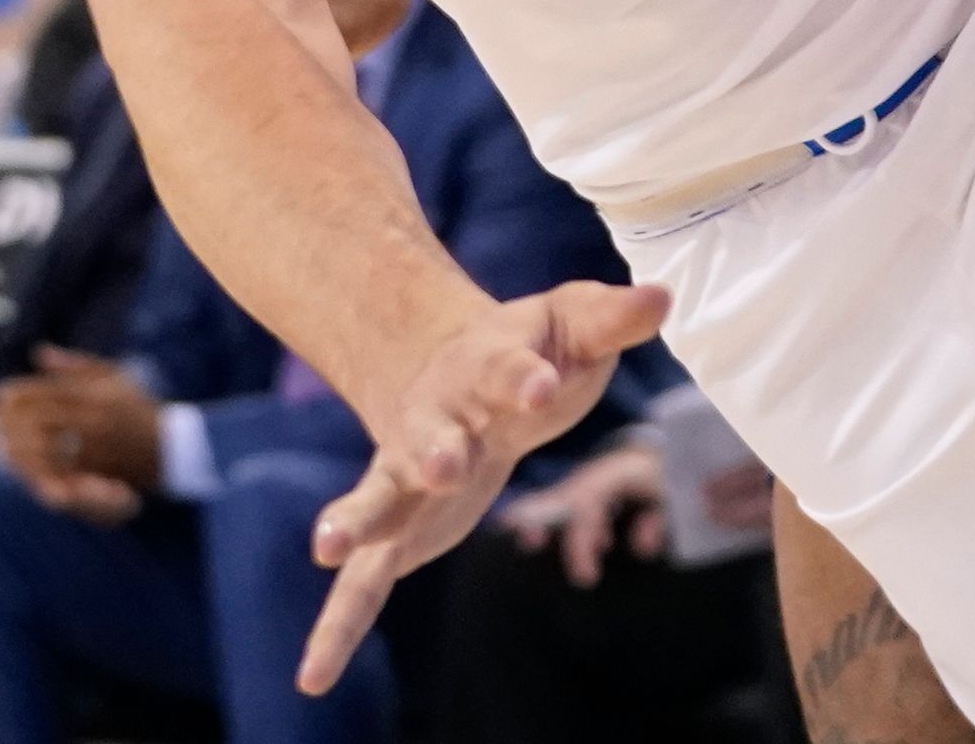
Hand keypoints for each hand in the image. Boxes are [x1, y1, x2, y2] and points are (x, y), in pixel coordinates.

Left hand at [0, 347, 165, 512]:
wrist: (168, 447)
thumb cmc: (137, 407)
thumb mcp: (113, 376)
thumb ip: (75, 365)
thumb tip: (39, 352)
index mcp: (98, 393)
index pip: (50, 391)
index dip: (20, 393)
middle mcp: (96, 418)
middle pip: (43, 418)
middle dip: (11, 419)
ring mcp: (96, 447)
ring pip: (45, 445)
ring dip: (15, 443)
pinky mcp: (95, 471)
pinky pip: (57, 468)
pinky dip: (32, 465)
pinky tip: (13, 461)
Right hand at [299, 279, 669, 693]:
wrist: (441, 360)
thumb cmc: (530, 347)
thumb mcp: (574, 323)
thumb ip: (614, 319)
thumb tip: (662, 298)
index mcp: (488, 369)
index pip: (511, 371)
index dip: (528, 378)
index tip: (544, 386)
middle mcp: (437, 421)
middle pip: (433, 437)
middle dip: (438, 452)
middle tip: (445, 465)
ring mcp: (407, 475)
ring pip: (380, 498)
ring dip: (357, 520)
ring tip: (327, 547)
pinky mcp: (399, 527)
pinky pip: (364, 581)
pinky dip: (338, 627)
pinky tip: (313, 677)